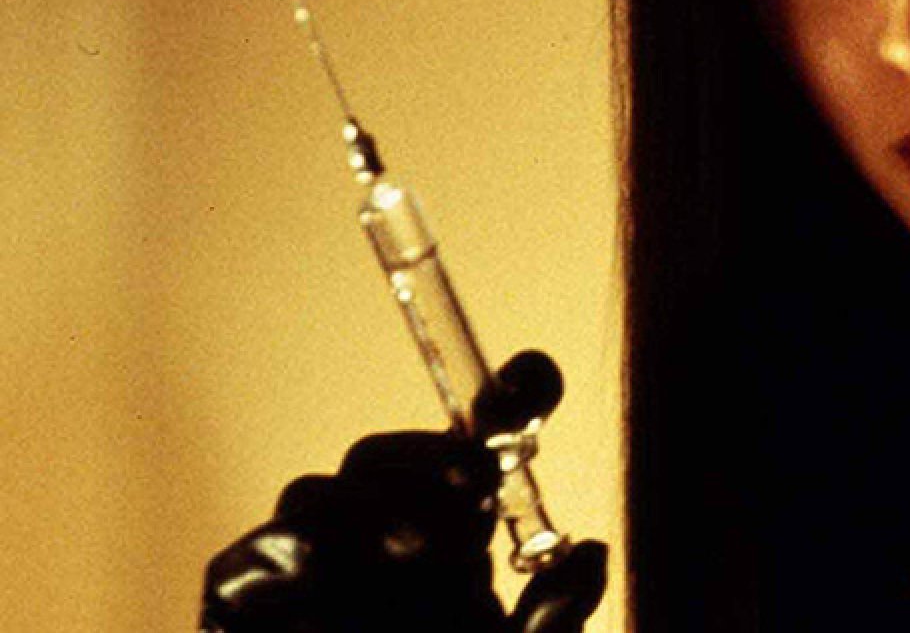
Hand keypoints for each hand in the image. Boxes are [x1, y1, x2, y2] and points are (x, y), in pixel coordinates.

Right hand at [199, 351, 606, 632]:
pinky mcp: (239, 591)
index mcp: (443, 536)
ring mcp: (302, 560)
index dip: (506, 402)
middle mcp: (373, 534)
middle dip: (428, 459)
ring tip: (421, 547)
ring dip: (372, 511)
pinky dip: (301, 565)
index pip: (470, 447)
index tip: (537, 380)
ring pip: (315, 492)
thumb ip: (556, 613)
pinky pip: (255, 555)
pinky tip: (340, 602)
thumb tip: (592, 549)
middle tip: (478, 484)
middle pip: (379, 455)